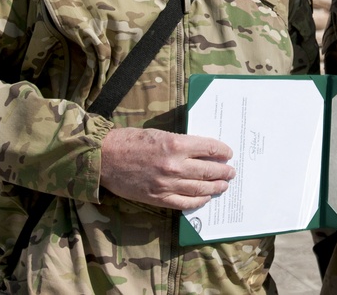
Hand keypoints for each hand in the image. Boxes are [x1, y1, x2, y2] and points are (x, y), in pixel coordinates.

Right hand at [100, 127, 234, 208]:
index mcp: (176, 144)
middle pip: (208, 170)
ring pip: (199, 188)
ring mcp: (166, 184)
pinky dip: (197, 201)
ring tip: (224, 185)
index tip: (228, 153)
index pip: (209, 148)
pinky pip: (184, 203)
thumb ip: (181, 143)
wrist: (104, 158)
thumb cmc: (130, 141)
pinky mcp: (157, 198)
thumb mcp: (160, 133)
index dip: (222, 151)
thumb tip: (201, 151)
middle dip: (223, 171)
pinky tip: (205, 198)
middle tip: (231, 171)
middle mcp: (174, 165)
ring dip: (215, 187)